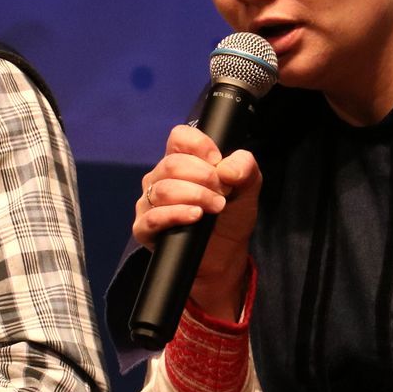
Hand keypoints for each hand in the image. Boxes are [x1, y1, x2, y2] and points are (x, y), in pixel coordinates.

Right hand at [133, 124, 261, 319]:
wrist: (226, 254)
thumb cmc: (231, 216)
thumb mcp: (248, 187)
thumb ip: (245, 167)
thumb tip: (226, 168)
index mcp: (181, 160)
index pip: (179, 137)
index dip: (199, 145)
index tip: (218, 161)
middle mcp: (160, 178)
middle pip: (171, 164)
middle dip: (202, 176)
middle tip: (223, 192)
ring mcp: (149, 203)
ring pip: (163, 189)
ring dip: (195, 196)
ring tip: (216, 207)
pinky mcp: (144, 229)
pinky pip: (152, 217)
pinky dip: (175, 214)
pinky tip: (195, 216)